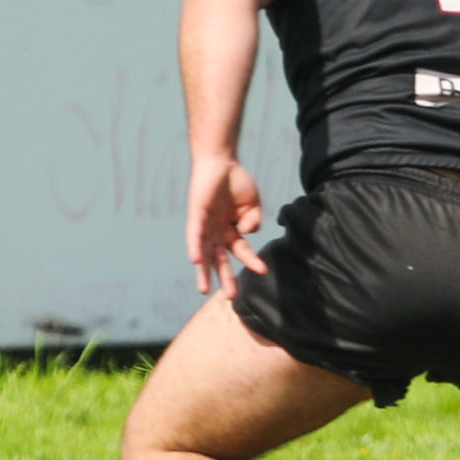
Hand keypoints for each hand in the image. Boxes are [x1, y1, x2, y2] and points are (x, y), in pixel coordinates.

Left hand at [187, 154, 267, 296]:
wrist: (221, 161)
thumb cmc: (236, 182)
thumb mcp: (252, 205)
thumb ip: (253, 221)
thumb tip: (247, 233)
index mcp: (231, 230)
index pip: (242, 250)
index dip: (252, 261)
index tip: (264, 271)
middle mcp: (217, 231)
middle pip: (221, 259)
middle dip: (225, 278)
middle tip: (231, 298)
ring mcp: (206, 226)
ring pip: (205, 253)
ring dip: (205, 272)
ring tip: (204, 291)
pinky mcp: (196, 216)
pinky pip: (195, 236)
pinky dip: (196, 248)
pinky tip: (197, 261)